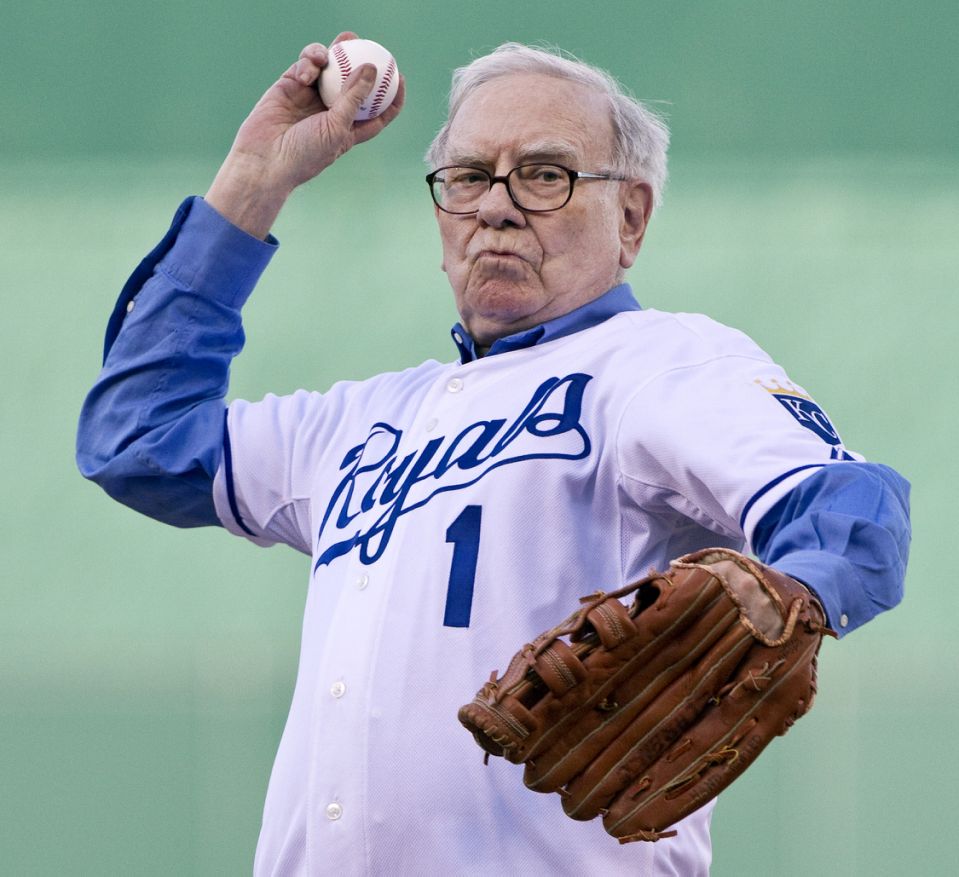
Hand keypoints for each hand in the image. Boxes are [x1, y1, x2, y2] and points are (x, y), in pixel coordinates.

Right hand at [206, 32, 404, 237]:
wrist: (266, 160)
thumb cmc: (305, 154)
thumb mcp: (338, 128)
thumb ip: (354, 98)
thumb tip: (372, 69)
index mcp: (349, 128)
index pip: (376, 111)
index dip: (390, 96)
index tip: (400, 78)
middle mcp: (331, 111)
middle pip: (351, 81)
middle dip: (359, 61)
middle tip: (366, 43)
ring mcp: (310, 98)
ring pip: (327, 68)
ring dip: (332, 55)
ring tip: (337, 46)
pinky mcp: (290, 87)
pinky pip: (305, 66)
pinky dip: (308, 63)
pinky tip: (307, 71)